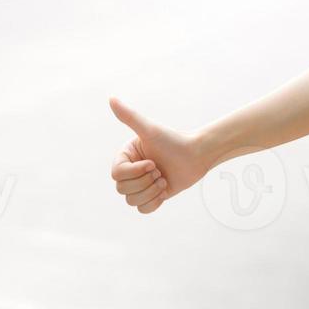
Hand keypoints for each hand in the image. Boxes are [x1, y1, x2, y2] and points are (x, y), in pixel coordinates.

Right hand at [108, 96, 214, 214]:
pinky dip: (154, 203)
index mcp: (125, 156)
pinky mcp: (152, 195)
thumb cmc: (174, 140)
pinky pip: (142, 209)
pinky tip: (164, 190)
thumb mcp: (150, 130)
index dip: (135, 172)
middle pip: (123, 189)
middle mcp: (131, 170)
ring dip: (151, 192)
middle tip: (160, 171)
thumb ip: (129, 116)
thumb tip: (111, 99)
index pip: (117, 174)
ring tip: (164, 180)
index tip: (153, 162)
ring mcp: (141, 184)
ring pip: (131, 201)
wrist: (197, 155)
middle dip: (145, 182)